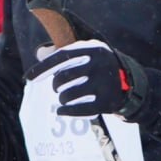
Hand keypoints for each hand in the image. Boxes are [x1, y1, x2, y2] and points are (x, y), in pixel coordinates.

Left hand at [25, 39, 144, 119]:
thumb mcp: (89, 52)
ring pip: (67, 95)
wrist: (132, 85)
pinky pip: (77, 110)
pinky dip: (65, 112)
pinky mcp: (106, 103)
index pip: (61, 57)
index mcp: (93, 49)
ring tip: (68, 97)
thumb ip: (65, 51)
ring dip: (63, 99)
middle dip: (56, 85)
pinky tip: (61, 111)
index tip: (28, 78)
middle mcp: (99, 65)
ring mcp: (104, 84)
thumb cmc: (102, 67)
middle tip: (59, 87)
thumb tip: (40, 53)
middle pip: (62, 78)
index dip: (43, 68)